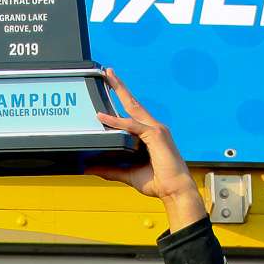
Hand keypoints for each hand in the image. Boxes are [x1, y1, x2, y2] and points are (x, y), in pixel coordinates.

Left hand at [86, 68, 208, 231]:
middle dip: (120, 87)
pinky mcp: (156, 135)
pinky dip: (118, 122)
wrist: (174, 191)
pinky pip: (133, 125)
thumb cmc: (157, 182)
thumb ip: (109, 169)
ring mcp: (156, 129)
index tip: (110, 88)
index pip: (133, 113)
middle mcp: (154, 127)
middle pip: (133, 103)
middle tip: (108, 72)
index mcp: (149, 134)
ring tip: (108, 79)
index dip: (121, 99)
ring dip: (120, 92)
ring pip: (134, 108)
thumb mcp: (126, 174)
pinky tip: (104, 118)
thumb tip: (89, 168)